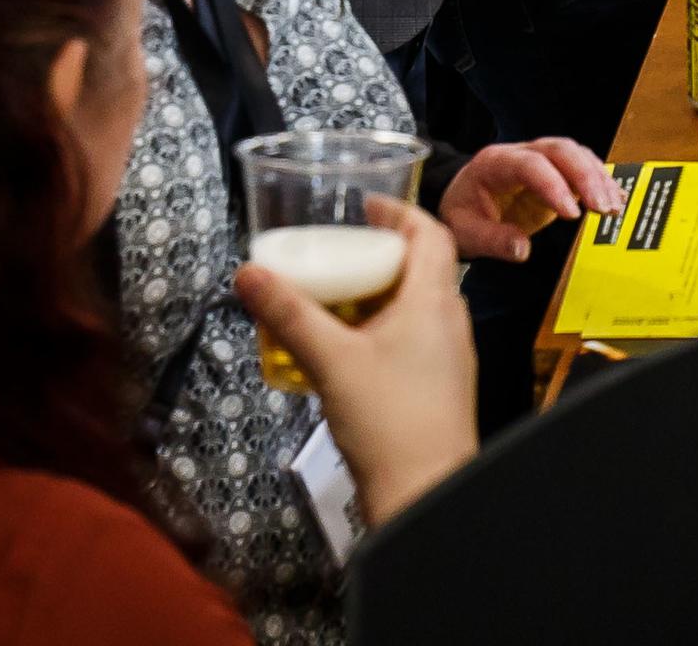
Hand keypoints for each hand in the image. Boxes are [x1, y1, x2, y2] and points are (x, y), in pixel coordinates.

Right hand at [232, 202, 477, 527]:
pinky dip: (380, 328)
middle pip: (423, 267)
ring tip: (333, 297)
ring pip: (416, 306)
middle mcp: (450, 321)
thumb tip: (247, 272)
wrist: (423, 492)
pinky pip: (411, 338)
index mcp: (436, 300)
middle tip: (337, 251)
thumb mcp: (330, 360)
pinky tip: (344, 349)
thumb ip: (289, 315)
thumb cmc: (387, 419)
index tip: (364, 205)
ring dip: (378, 293)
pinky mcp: (437, 387)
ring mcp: (448, 356)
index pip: (432, 233)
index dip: (400, 212)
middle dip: (380, 254)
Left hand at [438, 136, 622, 260]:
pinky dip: (601, 181)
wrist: (461, 200)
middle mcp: (521, 153)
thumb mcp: (464, 232)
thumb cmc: (462, 212)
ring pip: (576, 154)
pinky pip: (582, 167)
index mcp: (495, 163)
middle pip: (560, 150)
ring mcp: (540, 159)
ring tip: (613, 207)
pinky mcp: (555, 172)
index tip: (571, 214)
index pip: (530, 166)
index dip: (554, 186)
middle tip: (602, 207)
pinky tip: (616, 199)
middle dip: (586, 176)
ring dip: (598, 178)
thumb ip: (492, 240)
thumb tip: (522, 251)